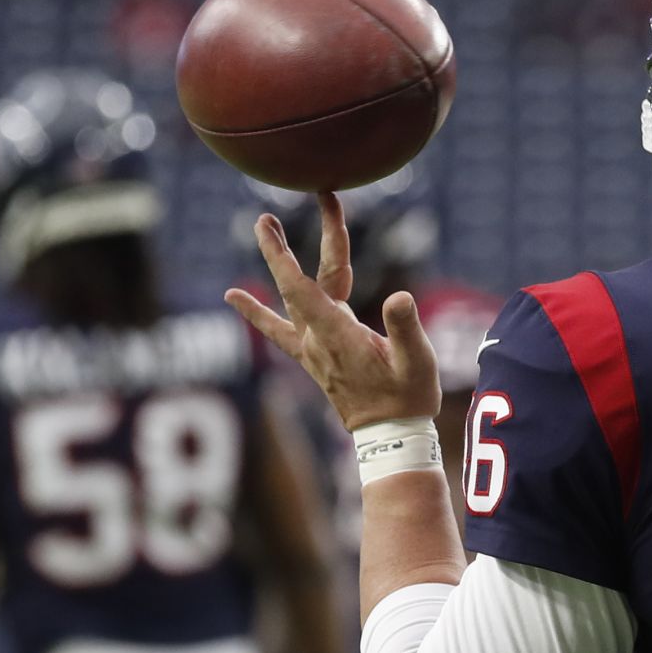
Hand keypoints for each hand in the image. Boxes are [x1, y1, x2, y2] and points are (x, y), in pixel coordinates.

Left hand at [227, 192, 442, 431]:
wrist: (391, 436)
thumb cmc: (408, 397)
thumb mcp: (417, 361)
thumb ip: (406, 328)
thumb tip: (400, 297)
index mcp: (337, 334)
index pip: (303, 285)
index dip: (288, 253)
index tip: (276, 223)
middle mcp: (316, 339)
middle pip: (293, 285)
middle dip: (279, 248)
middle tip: (263, 216)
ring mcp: (312, 349)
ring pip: (290, 298)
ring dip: (276, 265)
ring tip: (264, 231)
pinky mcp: (314, 357)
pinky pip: (279, 328)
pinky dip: (256, 310)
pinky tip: (234, 295)